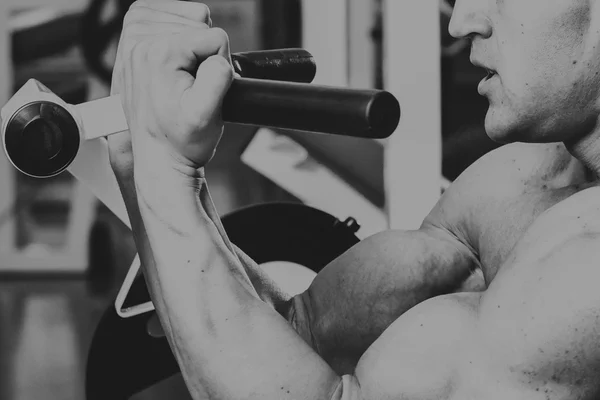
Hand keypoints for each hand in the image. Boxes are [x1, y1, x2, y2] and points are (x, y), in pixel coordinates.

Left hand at [107, 0, 233, 185]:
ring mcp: (132, 41)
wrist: (161, 157)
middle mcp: (140, 42)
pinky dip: (175, 25)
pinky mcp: (132, 42)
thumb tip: (218, 55)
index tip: (203, 90)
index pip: (214, 36)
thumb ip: (217, 77)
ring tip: (184, 74)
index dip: (219, 64)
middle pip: (198, 23)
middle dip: (204, 53)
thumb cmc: (181, 140)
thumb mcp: (207, 115)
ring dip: (191, 39)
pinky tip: (177, 52)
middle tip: (192, 86)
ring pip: (183, 15)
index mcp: (158, 54)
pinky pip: (161, 12)